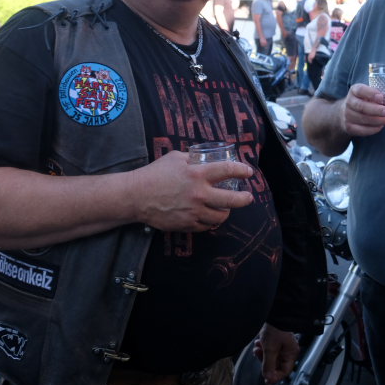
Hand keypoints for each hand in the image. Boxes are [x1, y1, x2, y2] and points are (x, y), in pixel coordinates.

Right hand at [130, 151, 253, 232]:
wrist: (136, 196)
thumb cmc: (154, 174)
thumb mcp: (175, 158)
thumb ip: (193, 158)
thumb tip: (205, 158)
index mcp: (198, 174)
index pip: (228, 170)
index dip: (242, 170)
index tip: (248, 172)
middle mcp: (199, 194)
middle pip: (233, 200)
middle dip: (245, 198)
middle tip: (248, 197)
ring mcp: (193, 211)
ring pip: (220, 217)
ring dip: (226, 212)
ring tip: (227, 208)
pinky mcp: (186, 224)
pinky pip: (205, 226)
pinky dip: (210, 222)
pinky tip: (210, 217)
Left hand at [254, 324, 299, 384]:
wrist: (274, 313)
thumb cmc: (276, 328)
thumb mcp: (270, 349)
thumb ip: (268, 365)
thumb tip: (268, 377)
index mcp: (291, 354)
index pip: (284, 371)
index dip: (275, 376)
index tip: (266, 379)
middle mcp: (288, 351)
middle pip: (276, 365)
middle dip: (265, 361)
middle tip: (259, 357)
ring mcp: (282, 346)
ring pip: (271, 357)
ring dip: (262, 354)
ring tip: (257, 349)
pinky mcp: (276, 341)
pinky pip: (269, 350)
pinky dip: (263, 348)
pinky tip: (258, 344)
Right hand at [341, 83, 384, 136]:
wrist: (345, 113)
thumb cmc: (362, 101)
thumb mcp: (367, 94)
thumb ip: (377, 95)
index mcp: (354, 91)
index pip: (360, 90)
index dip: (370, 93)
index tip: (381, 97)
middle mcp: (348, 102)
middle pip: (361, 106)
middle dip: (377, 110)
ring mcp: (347, 116)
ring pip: (363, 119)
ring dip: (379, 120)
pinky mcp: (348, 127)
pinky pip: (362, 130)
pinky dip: (373, 129)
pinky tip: (381, 126)